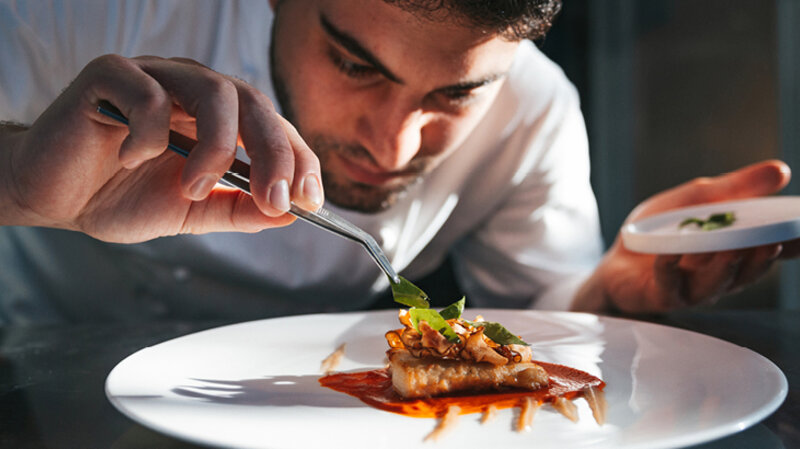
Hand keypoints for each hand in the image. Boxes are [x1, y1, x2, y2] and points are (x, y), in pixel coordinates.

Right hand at [0, 55, 322, 242]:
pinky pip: (148, 93)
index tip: (311, 200)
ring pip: (214, 90)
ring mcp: (155, 77)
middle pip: (254, 103)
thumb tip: (292, 213)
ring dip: (217, 147)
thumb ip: (240, 209)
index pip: (274, 126)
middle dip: (275, 154)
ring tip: (194, 188)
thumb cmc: (119, 196)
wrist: (52, 197)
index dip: (299, 159)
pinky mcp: (111, 75)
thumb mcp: (193, 212)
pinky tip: (130, 159)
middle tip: (276, 199)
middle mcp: (194, 90)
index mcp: (219, 118)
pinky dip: (149, 133)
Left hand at [574, 160, 799, 313]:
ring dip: (723, 267)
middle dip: (760, 258)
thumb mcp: (697, 200)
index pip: (769, 251)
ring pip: (714, 283)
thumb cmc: (657, 233)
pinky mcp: (660, 296)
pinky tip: (669, 254)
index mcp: (733, 254)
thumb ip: (735, 188)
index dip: (791, 245)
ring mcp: (690, 290)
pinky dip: (670, 268)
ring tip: (730, 249)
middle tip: (771, 242)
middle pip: (746, 271)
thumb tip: (782, 170)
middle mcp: (719, 276)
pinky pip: (669, 285)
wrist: (614, 260)